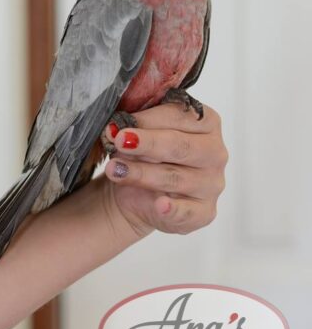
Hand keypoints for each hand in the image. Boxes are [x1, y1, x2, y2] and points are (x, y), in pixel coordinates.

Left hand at [101, 103, 227, 237]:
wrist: (138, 194)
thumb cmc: (144, 155)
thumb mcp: (139, 133)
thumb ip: (134, 125)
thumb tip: (115, 127)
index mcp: (207, 122)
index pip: (178, 116)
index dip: (146, 119)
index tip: (119, 124)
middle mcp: (214, 152)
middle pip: (180, 146)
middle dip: (147, 143)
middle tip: (119, 141)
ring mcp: (211, 184)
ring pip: (175, 177)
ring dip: (141, 173)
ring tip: (114, 170)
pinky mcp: (204, 212)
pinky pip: (188, 211)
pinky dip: (173, 209)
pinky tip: (159, 205)